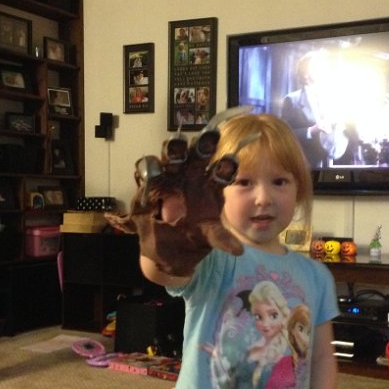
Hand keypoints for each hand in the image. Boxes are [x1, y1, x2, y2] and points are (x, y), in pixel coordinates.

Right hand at [106, 107, 252, 277]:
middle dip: (203, 145)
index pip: (221, 171)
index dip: (226, 165)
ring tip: (177, 145)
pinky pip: (149, 171)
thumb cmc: (193, 237)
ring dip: (175, 149)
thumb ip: (221, 239)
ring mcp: (171, 177)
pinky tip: (153, 171)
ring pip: (173, 156)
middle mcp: (192, 176)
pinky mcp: (151, 185)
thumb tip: (239, 251)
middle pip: (198, 155)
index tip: (231, 161)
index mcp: (211, 185)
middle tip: (210, 136)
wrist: (168, 250)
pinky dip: (150, 168)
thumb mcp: (208, 237)